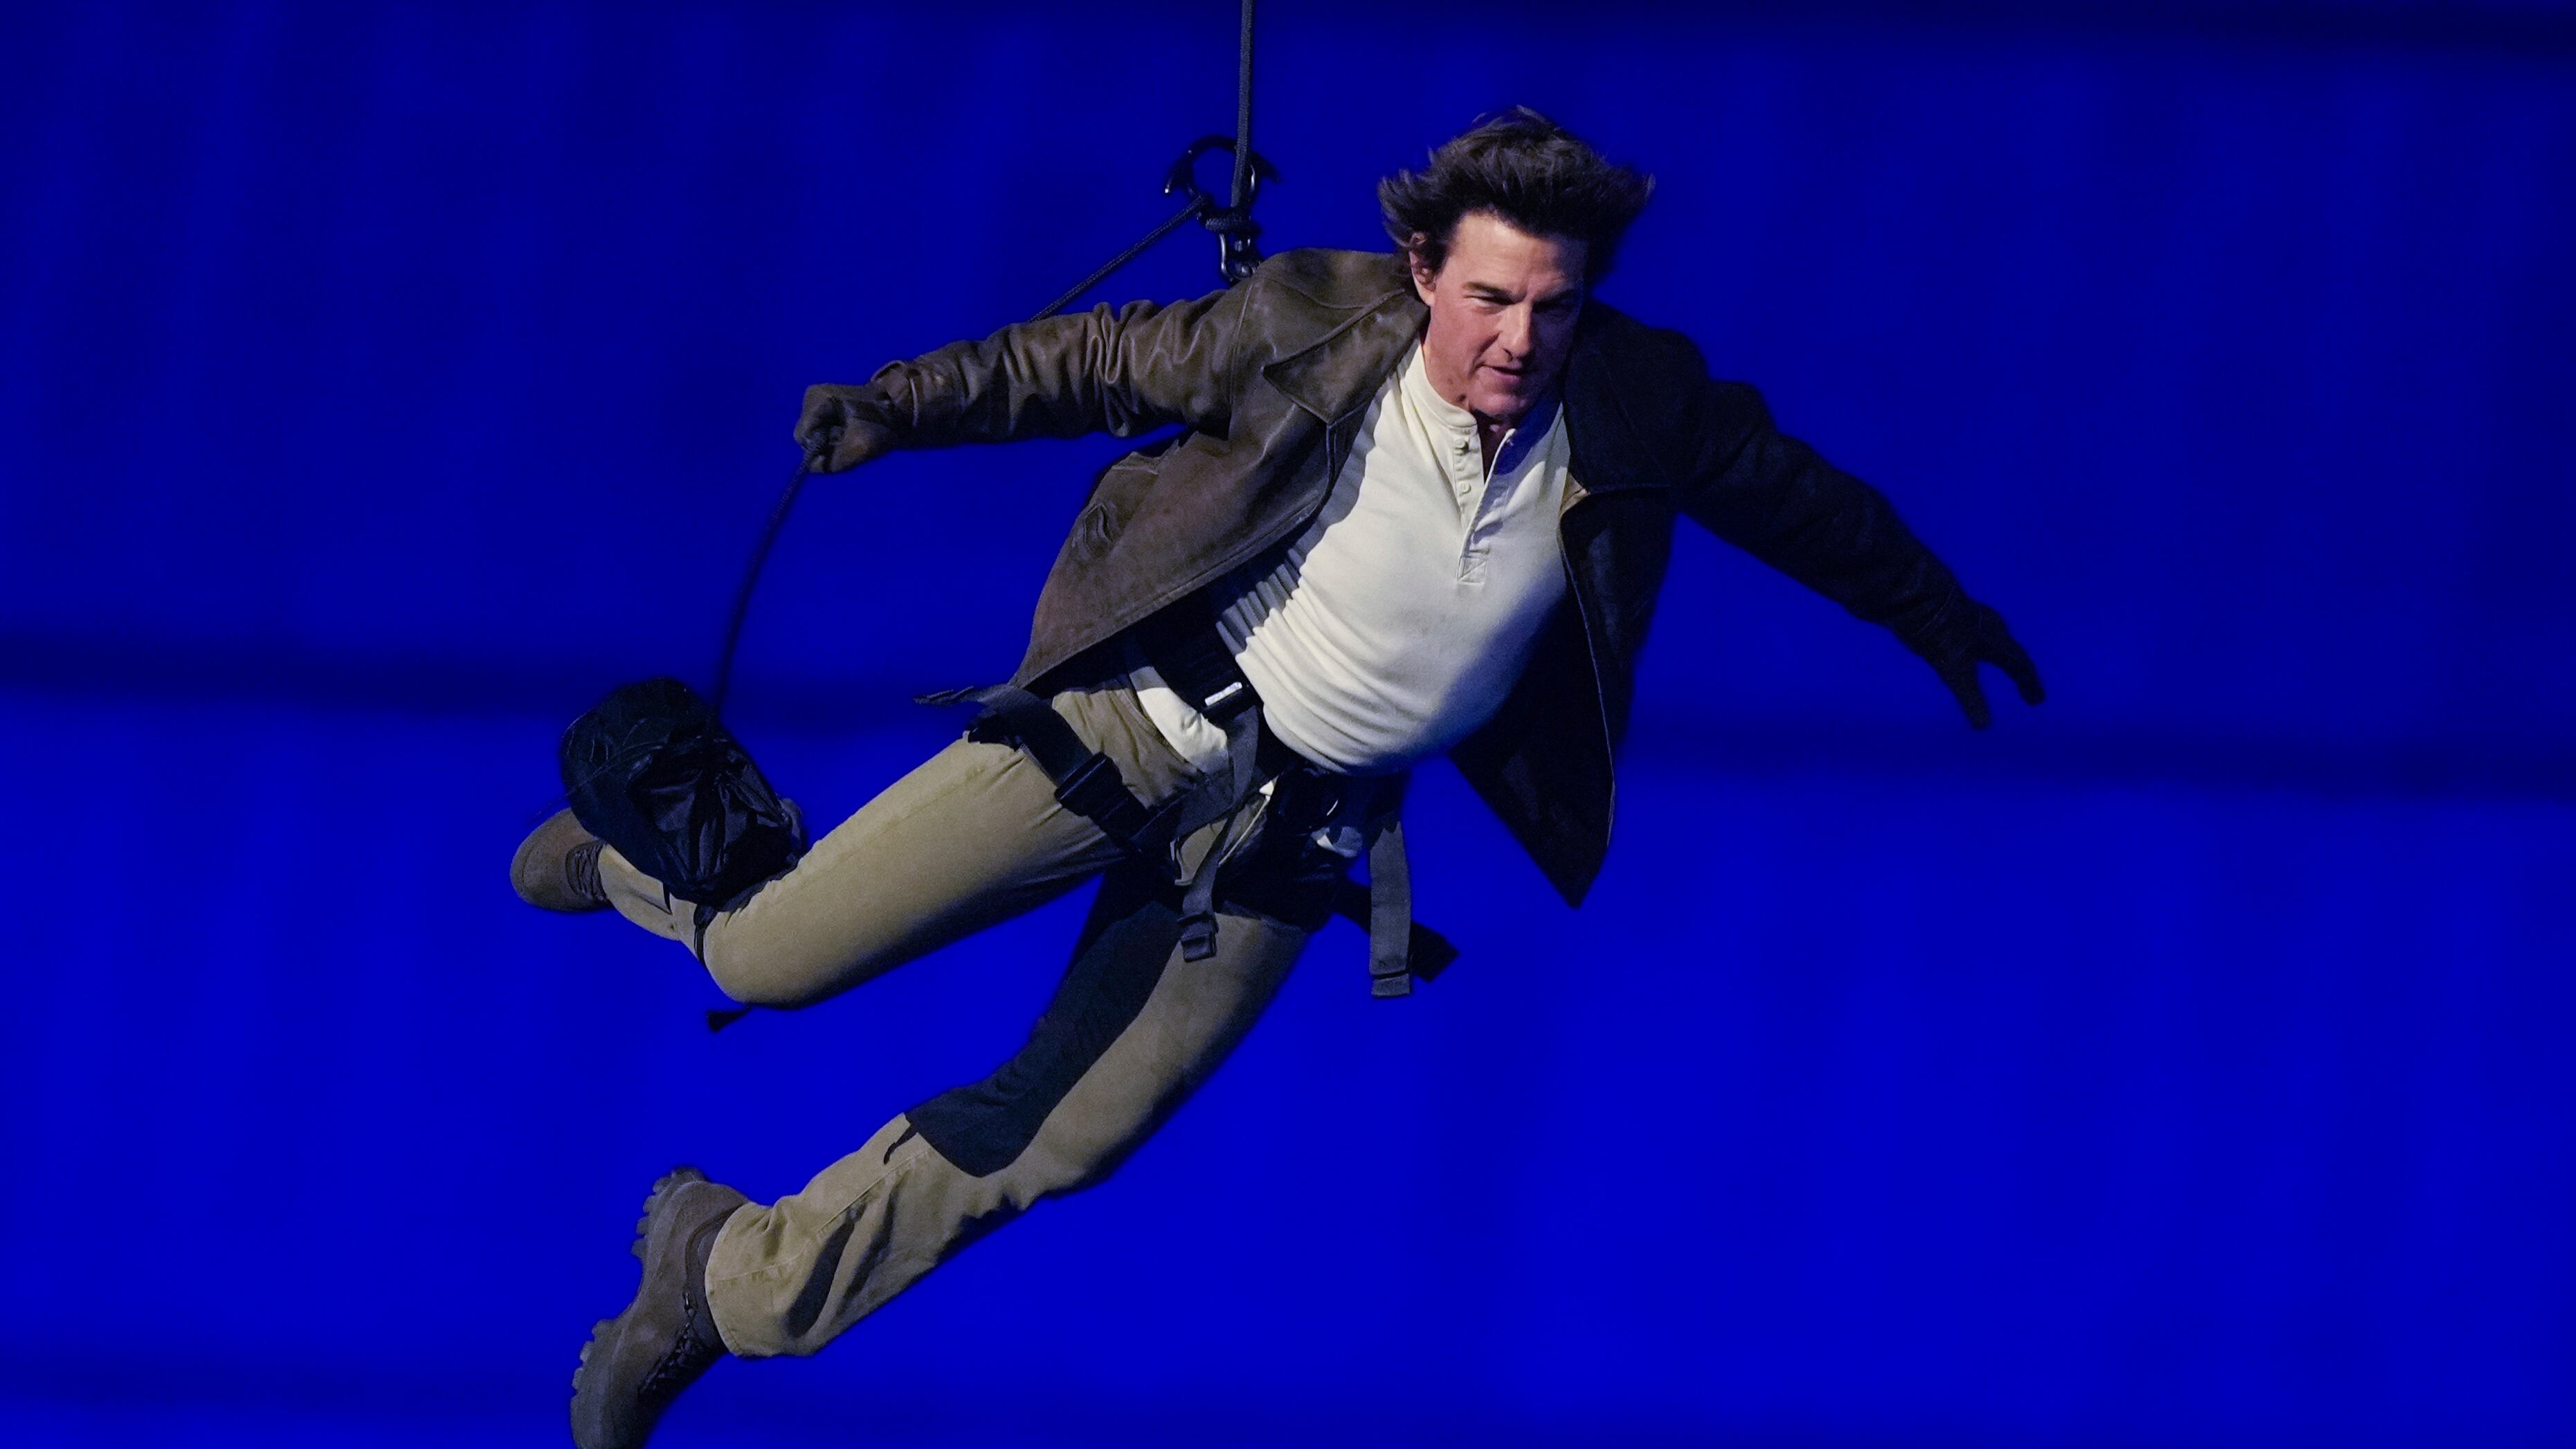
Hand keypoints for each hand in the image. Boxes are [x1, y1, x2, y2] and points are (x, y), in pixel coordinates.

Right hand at [794, 383, 896, 471]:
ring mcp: (814, 399)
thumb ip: (835, 461)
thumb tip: (812, 466)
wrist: (894, 408)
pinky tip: (846, 429)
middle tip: (848, 438)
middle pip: (805, 435)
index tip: (843, 444)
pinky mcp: (819, 405)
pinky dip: (830, 435)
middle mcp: (812, 396)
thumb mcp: (863, 447)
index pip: (804, 435)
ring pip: (810, 434)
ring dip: (828, 440)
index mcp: (819, 399)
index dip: (820, 448)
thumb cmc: (882, 424)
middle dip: (825, 443)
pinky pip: (816, 430)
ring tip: (850, 432)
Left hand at [1914, 597, 2044, 728]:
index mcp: (1997, 639)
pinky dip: (1980, 642)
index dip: (2029, 684)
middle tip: (2025, 682)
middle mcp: (1989, 625)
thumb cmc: (1940, 630)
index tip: (2036, 700)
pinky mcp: (1951, 611)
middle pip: (2011, 650)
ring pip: (1994, 636)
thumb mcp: (1954, 668)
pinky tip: (1967, 640)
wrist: (1914, 592)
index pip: (2020, 665)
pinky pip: (1974, 631)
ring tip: (2002, 659)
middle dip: (2018, 669)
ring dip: (2001, 652)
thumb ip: (1970, 697)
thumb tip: (1983, 726)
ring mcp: (1970, 615)